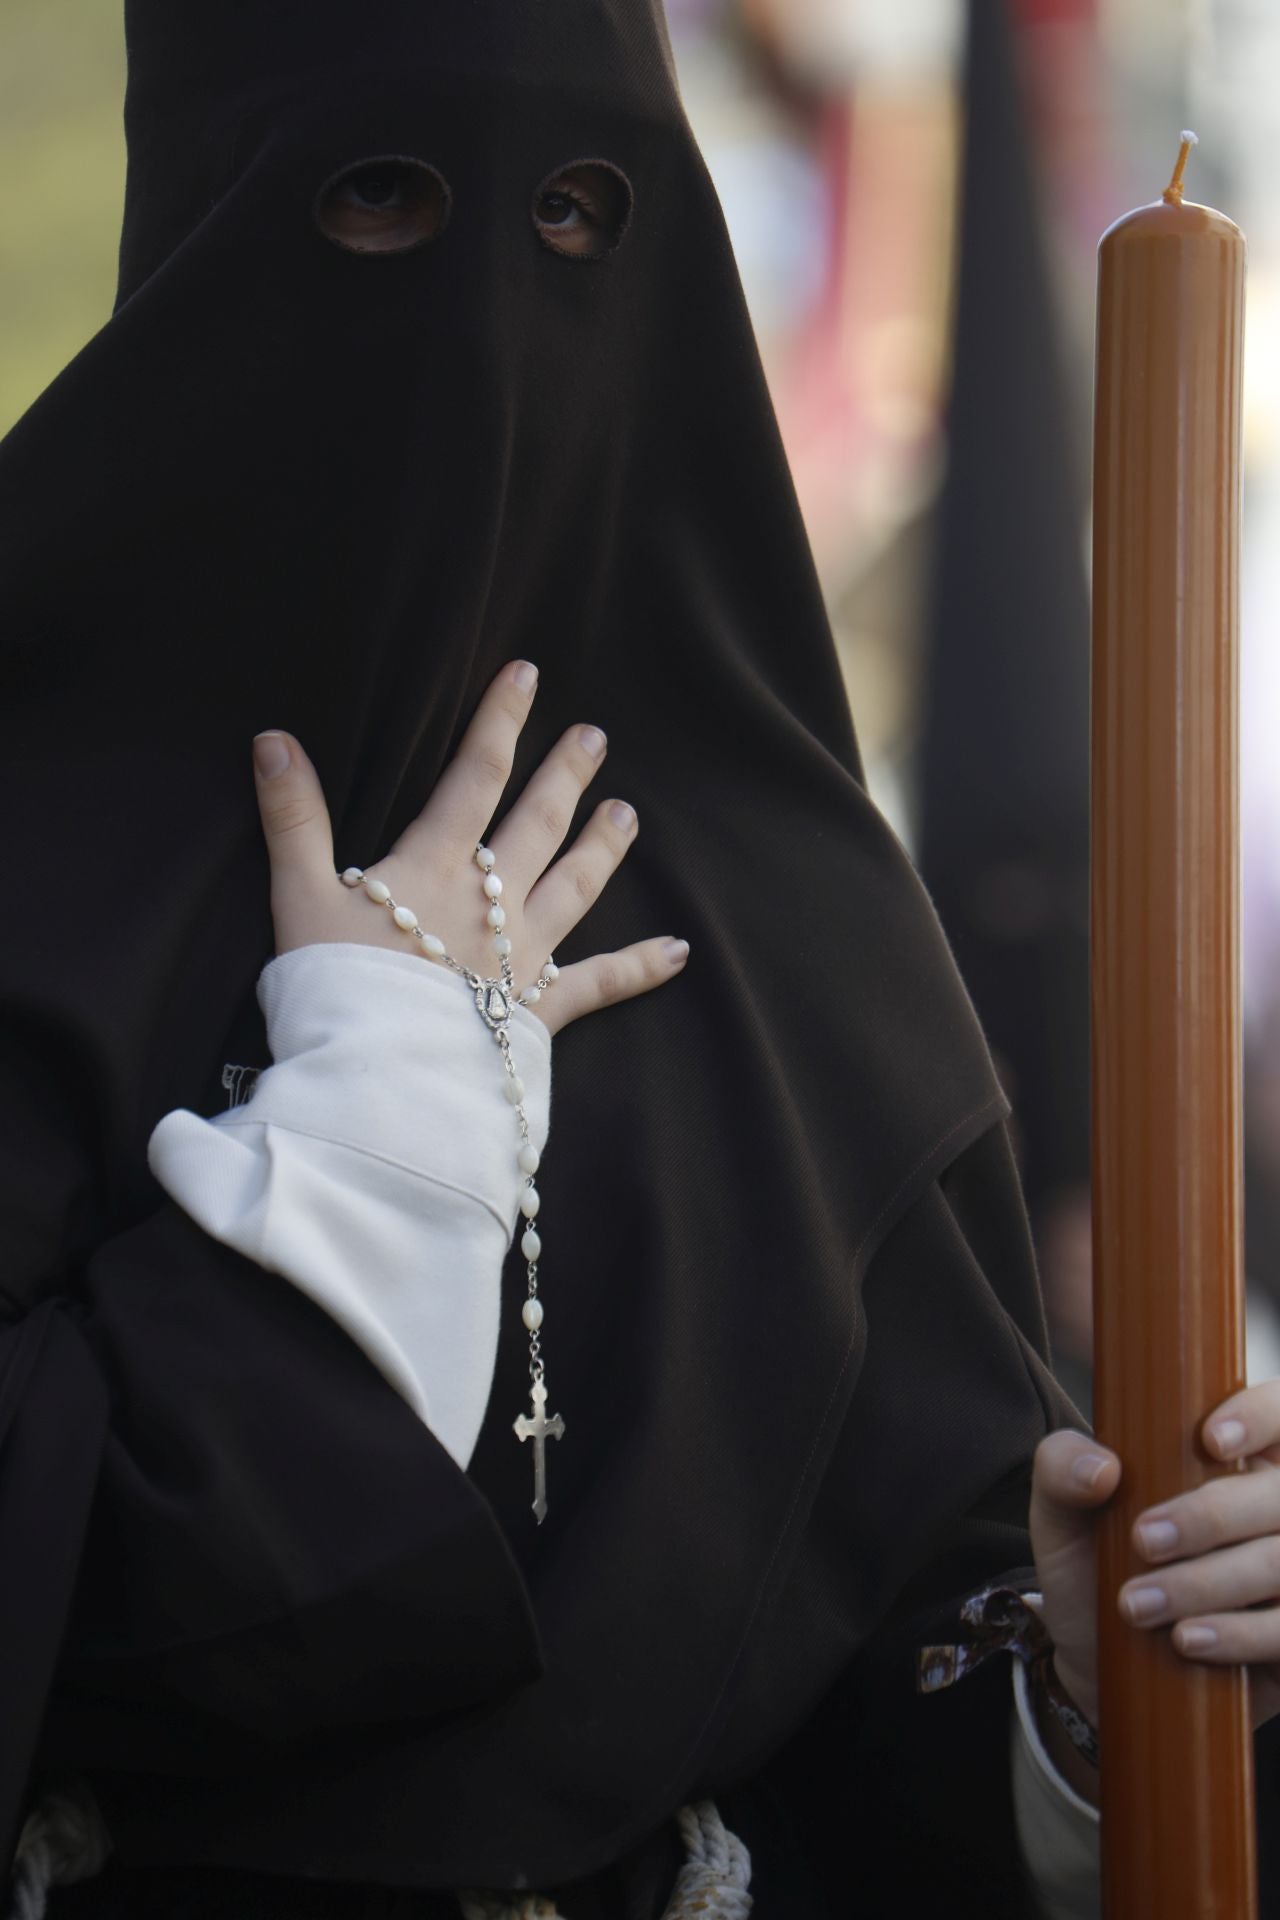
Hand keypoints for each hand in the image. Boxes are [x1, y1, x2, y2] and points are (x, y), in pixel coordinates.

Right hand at [251, 658, 688, 1036]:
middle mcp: (491, 900)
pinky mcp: (541, 1010)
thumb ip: (292, 817)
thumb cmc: (332, 989)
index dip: (501, 720)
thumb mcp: (297, 896)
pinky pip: (601, 982)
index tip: (528, 674)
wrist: (375, 1079)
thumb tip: (272, 738)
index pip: (476, 774)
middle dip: (566, 775)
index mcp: (435, 864)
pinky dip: (642, 967)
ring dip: (602, 848)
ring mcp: (521, 955)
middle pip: (537, 823)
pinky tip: (680, 951)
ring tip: (627, 814)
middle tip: (596, 737)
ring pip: (575, 887)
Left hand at [1030, 1384, 1279, 1731]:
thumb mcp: (1062, 1513)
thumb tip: (1101, 1468)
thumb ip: (1061, 1466)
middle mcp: (1274, 1509)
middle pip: (1279, 1494)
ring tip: (1136, 1604)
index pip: (1277, 1413)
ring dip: (1208, 1582)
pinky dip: (1238, 1633)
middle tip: (1143, 1541)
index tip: (1209, 1441)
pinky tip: (1187, 1638)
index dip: (1259, 1416)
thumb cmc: (1094, 1565)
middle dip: (1211, 1516)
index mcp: (1235, 1459)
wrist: (1100, 1661)